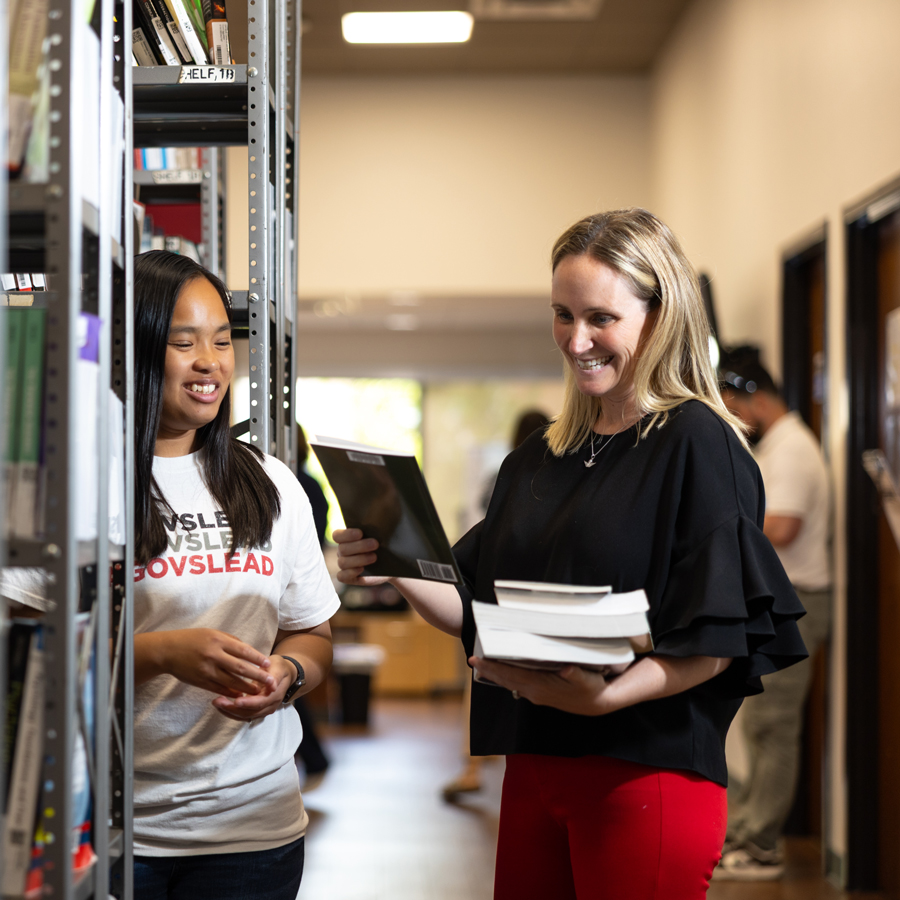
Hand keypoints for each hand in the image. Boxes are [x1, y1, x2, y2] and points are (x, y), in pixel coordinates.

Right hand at [156, 628, 275, 697]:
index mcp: (219, 641)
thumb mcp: (212, 633)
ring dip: (247, 688)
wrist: (167, 651)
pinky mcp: (201, 681)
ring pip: (232, 682)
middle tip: (271, 681)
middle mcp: (214, 656)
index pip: (243, 651)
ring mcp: (207, 670)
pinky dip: (231, 693)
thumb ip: (230, 641)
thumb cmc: (192, 639)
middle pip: (241, 668)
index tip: (268, 664)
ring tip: (259, 691)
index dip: (257, 659)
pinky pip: (220, 689)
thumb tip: (248, 651)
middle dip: (258, 676)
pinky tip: (241, 695)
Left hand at [212, 655, 295, 721]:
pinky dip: (231, 712)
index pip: (260, 703)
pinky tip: (221, 704)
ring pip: (244, 716)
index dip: (248, 703)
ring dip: (229, 711)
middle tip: (217, 701)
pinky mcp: (255, 711)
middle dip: (232, 709)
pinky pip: (242, 715)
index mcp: (274, 695)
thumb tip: (272, 685)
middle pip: (249, 713)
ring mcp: (262, 710)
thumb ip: (274, 676)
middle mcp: (268, 706)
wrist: (283, 674)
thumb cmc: (278, 668)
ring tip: (216, 702)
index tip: (235, 700)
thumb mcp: (278, 667)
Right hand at [333, 528, 391, 586]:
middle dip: (359, 546)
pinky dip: (350, 572)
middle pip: (342, 549)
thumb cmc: (386, 544)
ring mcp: (345, 565)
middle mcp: (343, 551)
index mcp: (346, 538)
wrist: (392, 564)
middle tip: (376, 544)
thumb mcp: (384, 534)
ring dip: (359, 559)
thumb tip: (384, 512)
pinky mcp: (349, 578)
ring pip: (343, 562)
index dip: (347, 534)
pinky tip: (362, 569)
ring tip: (374, 557)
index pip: (337, 535)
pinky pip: (342, 577)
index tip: (361, 533)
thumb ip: (379, 524)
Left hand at [469, 656, 616, 716]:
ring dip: (495, 674)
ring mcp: (536, 695)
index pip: (512, 675)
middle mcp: (535, 692)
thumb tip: (566, 670)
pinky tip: (501, 672)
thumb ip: (575, 674)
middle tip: (472, 660)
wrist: (599, 704)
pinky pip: (517, 685)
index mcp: (542, 686)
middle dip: (489, 670)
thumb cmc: (592, 688)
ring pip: (510, 683)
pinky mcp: (540, 695)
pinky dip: (506, 678)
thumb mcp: (587, 679)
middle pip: (506, 680)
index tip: (479, 660)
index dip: (495, 668)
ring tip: (481, 664)